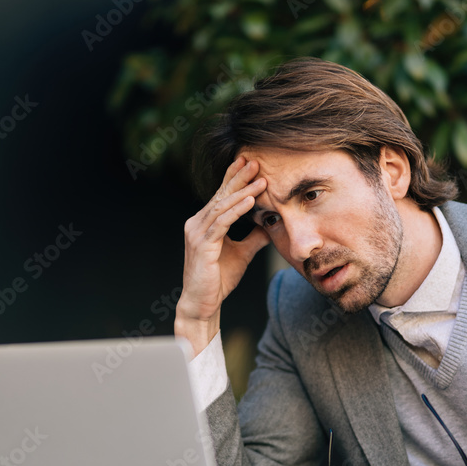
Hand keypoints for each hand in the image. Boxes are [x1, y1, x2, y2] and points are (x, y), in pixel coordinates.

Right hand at [175, 156, 269, 357]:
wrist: (202, 303)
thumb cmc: (218, 279)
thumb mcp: (241, 254)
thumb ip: (253, 238)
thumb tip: (270, 225)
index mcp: (204, 223)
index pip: (221, 195)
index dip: (234, 178)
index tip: (249, 163)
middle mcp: (196, 223)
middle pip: (221, 195)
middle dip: (239, 177)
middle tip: (255, 161)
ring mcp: (196, 233)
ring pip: (222, 206)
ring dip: (242, 192)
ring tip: (260, 180)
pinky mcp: (201, 245)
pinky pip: (221, 223)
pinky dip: (236, 210)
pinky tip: (250, 202)